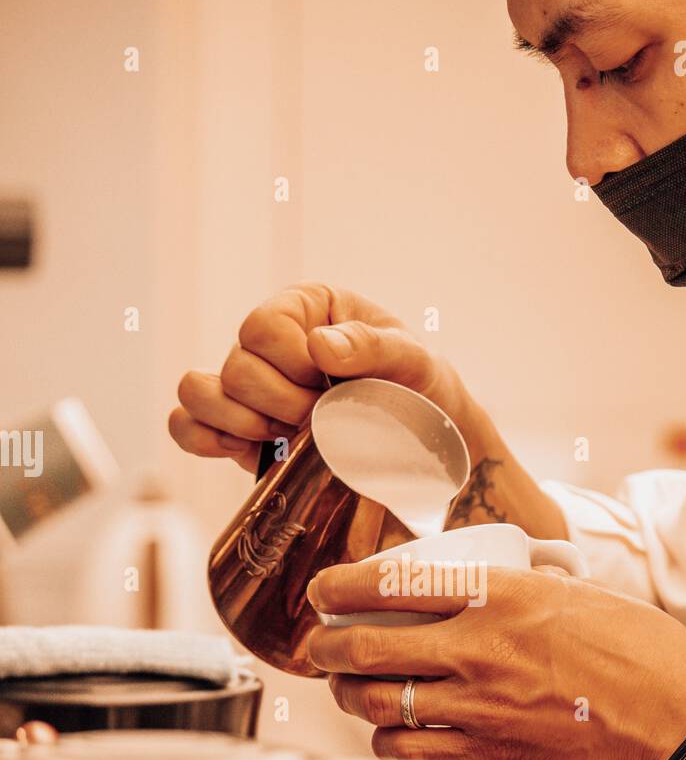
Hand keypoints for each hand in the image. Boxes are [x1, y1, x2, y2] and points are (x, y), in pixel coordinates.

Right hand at [169, 284, 484, 473]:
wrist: (424, 444)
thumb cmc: (421, 391)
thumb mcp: (414, 361)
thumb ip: (371, 346)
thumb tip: (319, 345)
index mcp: (305, 309)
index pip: (262, 328)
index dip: (291, 365)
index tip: (329, 387)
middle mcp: (269, 344)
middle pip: (235, 368)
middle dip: (279, 404)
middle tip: (320, 421)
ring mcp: (250, 389)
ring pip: (199, 394)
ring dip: (243, 424)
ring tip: (289, 439)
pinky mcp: (239, 430)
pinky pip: (188, 427)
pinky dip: (205, 439)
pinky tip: (245, 450)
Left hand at [306, 560, 685, 759]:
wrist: (673, 721)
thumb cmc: (637, 650)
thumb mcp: (572, 593)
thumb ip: (514, 591)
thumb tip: (472, 590)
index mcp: (501, 595)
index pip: (394, 583)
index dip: (340, 586)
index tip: (321, 589)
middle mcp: (479, 649)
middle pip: (367, 647)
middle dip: (326, 646)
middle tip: (318, 645)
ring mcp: (479, 706)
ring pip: (378, 703)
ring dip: (349, 695)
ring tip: (348, 688)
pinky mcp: (488, 752)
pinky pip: (410, 750)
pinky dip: (386, 741)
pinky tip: (389, 732)